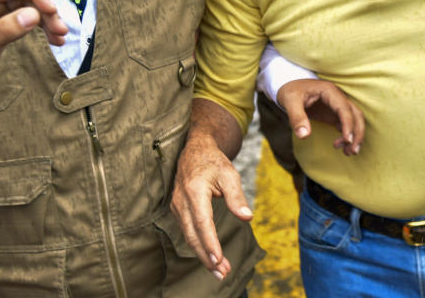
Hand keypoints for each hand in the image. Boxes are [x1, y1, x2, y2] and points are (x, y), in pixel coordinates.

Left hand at [0, 0, 66, 101]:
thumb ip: (2, 32)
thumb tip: (33, 15)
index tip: (51, 11)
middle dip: (46, 9)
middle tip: (61, 30)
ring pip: (30, 7)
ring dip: (48, 19)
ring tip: (61, 37)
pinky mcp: (2, 26)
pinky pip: (28, 20)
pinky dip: (43, 28)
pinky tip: (55, 40)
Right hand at [170, 134, 251, 280]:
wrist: (195, 151)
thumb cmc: (214, 162)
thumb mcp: (229, 174)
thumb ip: (237, 196)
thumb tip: (247, 217)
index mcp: (195, 190)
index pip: (202, 222)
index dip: (210, 242)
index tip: (219, 259)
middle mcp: (182, 201)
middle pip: (192, 235)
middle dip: (207, 257)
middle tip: (222, 273)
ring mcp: (177, 206)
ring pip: (188, 236)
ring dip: (203, 255)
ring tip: (219, 270)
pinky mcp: (178, 211)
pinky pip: (187, 232)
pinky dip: (198, 245)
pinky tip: (210, 256)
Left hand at [277, 79, 364, 154]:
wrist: (289, 85)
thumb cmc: (291, 91)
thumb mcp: (290, 102)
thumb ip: (296, 118)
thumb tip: (304, 135)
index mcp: (329, 91)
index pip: (344, 108)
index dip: (348, 124)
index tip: (347, 140)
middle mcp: (337, 97)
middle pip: (356, 114)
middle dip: (357, 132)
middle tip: (352, 151)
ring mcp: (337, 106)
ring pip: (355, 119)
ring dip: (355, 135)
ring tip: (348, 152)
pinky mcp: (334, 114)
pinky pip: (347, 124)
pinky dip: (348, 135)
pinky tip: (342, 147)